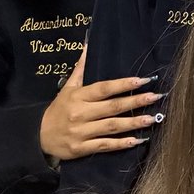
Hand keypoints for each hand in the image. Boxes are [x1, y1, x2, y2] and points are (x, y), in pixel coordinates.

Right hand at [39, 49, 161, 160]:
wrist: (37, 136)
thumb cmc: (58, 109)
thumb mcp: (67, 88)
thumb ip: (81, 68)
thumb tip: (88, 45)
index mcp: (78, 96)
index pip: (104, 88)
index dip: (124, 84)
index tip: (144, 80)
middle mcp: (80, 113)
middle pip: (112, 107)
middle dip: (135, 101)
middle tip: (156, 97)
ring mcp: (81, 132)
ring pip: (111, 126)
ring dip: (133, 123)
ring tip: (152, 119)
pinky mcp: (81, 148)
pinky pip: (104, 145)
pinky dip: (120, 144)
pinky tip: (137, 140)